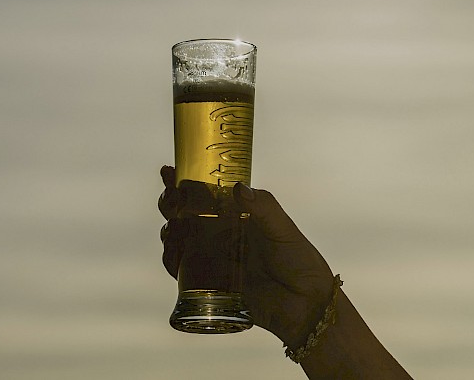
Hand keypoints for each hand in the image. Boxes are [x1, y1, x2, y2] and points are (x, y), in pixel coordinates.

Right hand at [159, 166, 335, 347]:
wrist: (305, 304)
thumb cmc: (299, 260)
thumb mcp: (283, 229)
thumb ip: (263, 208)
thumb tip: (238, 187)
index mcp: (238, 215)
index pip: (207, 193)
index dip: (184, 181)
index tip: (168, 170)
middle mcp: (222, 234)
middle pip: (184, 214)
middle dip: (170, 204)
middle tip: (171, 200)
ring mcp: (214, 258)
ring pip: (179, 240)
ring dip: (168, 231)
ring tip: (173, 228)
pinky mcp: (210, 284)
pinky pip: (182, 271)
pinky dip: (171, 260)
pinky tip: (173, 254)